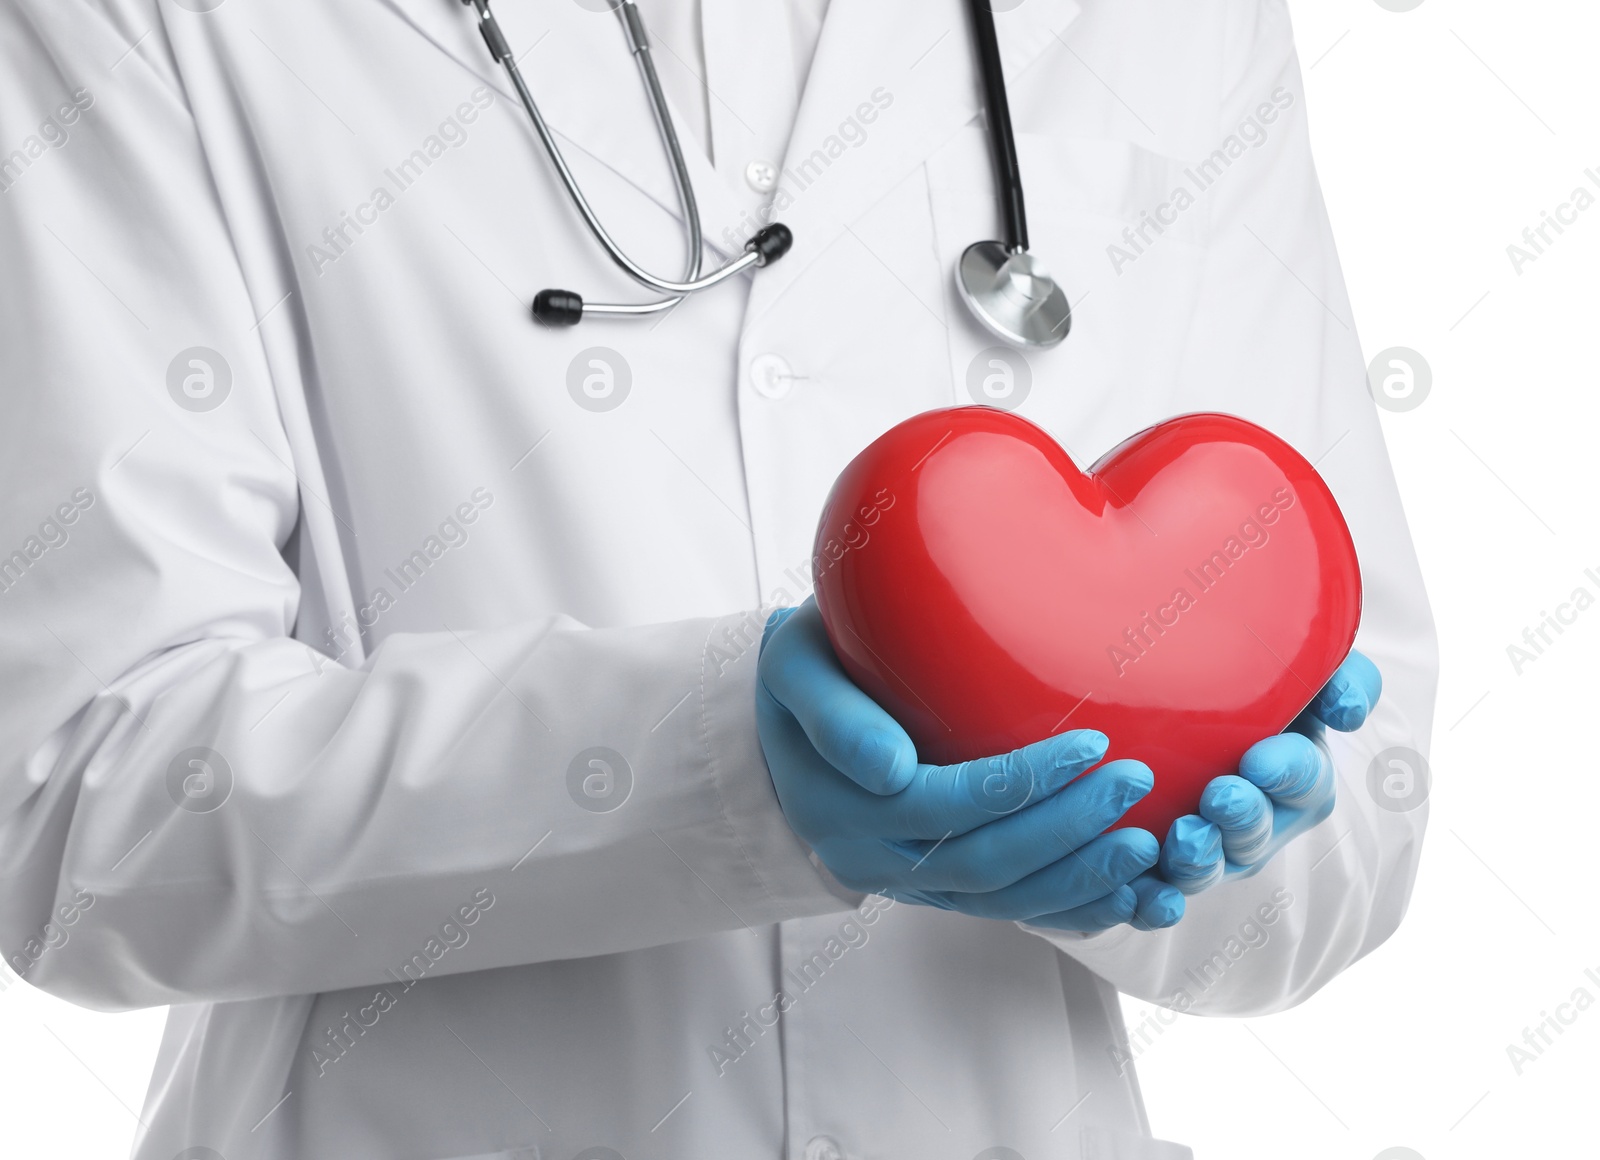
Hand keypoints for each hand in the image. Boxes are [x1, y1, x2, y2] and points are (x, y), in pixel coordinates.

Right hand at [757, 600, 1185, 932]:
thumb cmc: (806, 668)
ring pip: (1000, 899)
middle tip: (1137, 782)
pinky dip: (1070, 907)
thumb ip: (834, 714)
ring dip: (1079, 878)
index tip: (1090, 741)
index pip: (939, 806)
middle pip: (981, 862)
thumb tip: (892, 768)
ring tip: (1150, 846)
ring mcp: (905, 880)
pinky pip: (1007, 910)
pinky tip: (1129, 894)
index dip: (1017, 785)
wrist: (787, 717)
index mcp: (836, 804)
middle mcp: (869, 857)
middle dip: (1067, 831)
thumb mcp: (795, 668)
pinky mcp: (936, 887)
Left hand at [1159, 651, 1382, 892]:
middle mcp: (1256, 820)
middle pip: (1256, 834)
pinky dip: (1151, 902)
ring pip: (1210, 868)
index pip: (1304, 779)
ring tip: (1184, 838)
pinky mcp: (1157, 865)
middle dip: (1243, 821)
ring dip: (1200, 861)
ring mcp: (1208, 847)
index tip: (1261, 759)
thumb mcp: (1301, 664)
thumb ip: (1340, 676)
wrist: (1169, 684)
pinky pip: (1156, 893)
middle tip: (1220, 797)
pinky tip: (1139, 895)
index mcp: (1295, 774)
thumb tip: (1349, 714)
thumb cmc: (1246, 676)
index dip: (1288, 773)